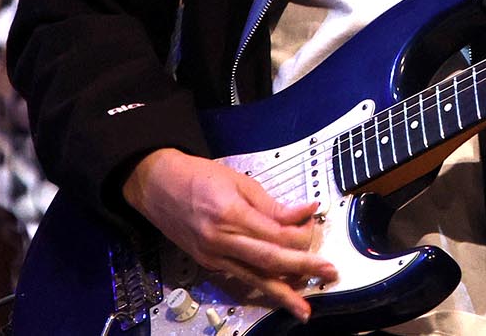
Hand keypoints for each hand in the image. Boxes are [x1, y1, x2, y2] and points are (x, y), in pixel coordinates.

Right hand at [121, 148, 338, 320]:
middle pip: (270, 260)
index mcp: (231, 214)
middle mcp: (221, 241)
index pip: (276, 234)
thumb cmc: (196, 177)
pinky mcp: (208, 264)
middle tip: (329, 272)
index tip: (315, 225)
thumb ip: (272, 204)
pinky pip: (241, 278)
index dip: (301, 233)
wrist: (156, 186)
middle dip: (302, 268)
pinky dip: (262, 285)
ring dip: (283, 293)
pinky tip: (278, 293)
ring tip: (304, 308)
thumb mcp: (238, 181)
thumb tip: (304, 212)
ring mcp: (213, 256)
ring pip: (255, 278)